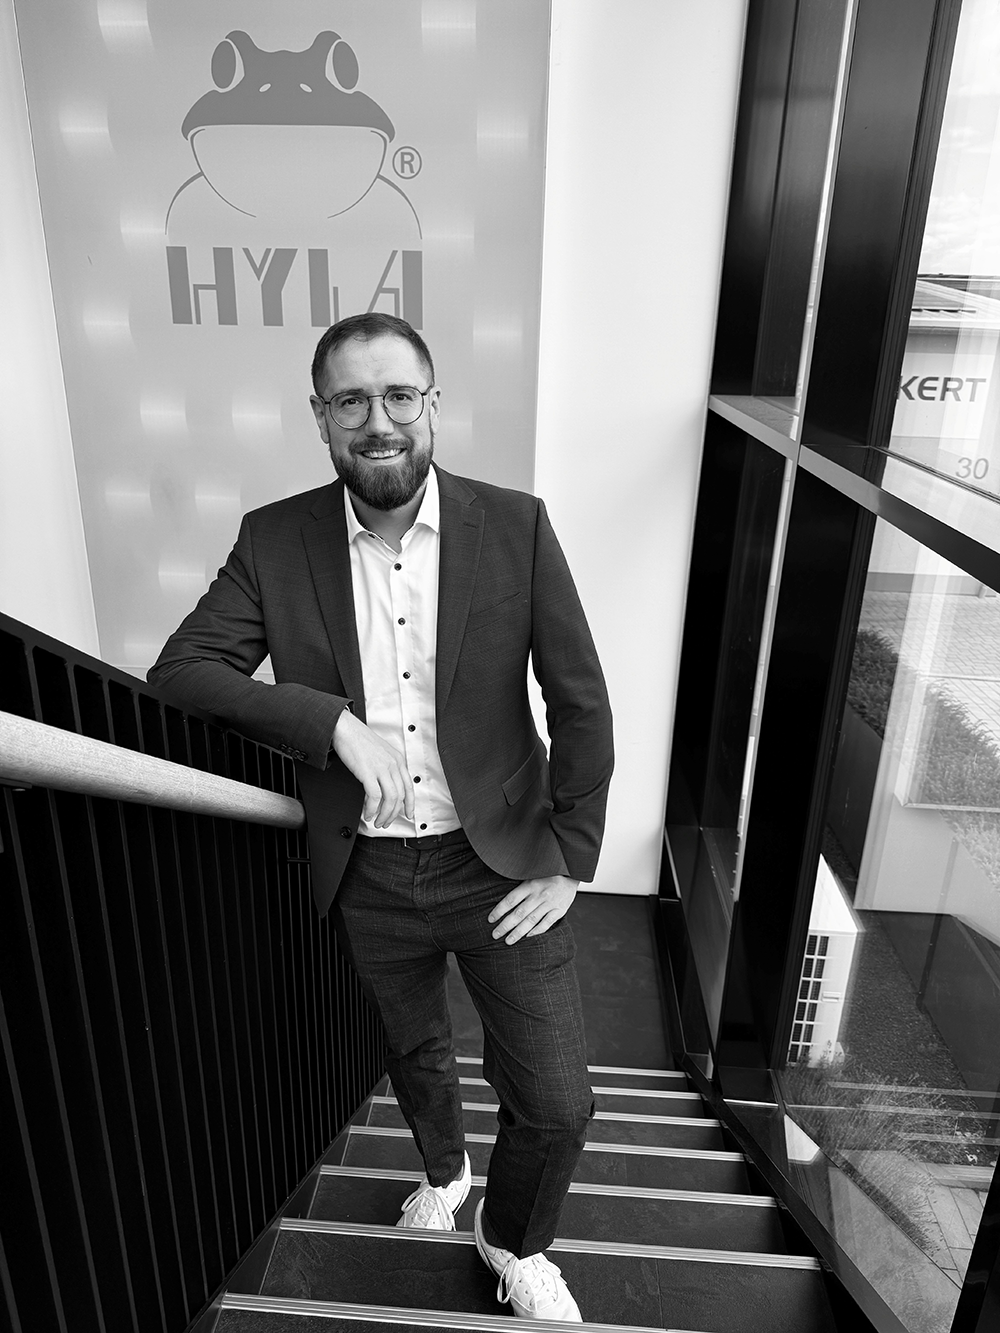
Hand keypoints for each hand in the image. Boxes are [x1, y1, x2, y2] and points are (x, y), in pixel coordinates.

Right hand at [332, 709, 413, 828]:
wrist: (346, 729)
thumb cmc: (359, 739)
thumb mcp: (381, 752)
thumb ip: (387, 767)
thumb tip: (386, 786)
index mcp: (398, 760)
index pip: (409, 787)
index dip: (410, 804)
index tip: (409, 814)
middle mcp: (393, 764)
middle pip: (399, 797)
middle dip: (393, 814)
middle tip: (386, 822)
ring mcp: (382, 768)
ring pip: (389, 799)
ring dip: (383, 815)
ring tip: (377, 821)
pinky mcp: (368, 772)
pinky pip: (374, 797)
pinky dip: (371, 809)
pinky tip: (367, 814)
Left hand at [488, 875, 579, 944]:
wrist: (571, 873)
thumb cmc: (548, 875)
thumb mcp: (532, 875)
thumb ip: (521, 887)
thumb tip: (504, 901)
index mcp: (530, 885)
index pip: (511, 900)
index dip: (499, 910)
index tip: (490, 919)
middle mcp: (539, 895)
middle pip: (519, 913)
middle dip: (505, 925)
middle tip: (495, 935)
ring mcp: (550, 903)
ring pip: (531, 921)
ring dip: (518, 932)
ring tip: (508, 941)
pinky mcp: (560, 910)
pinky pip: (546, 923)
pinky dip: (536, 931)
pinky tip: (527, 936)